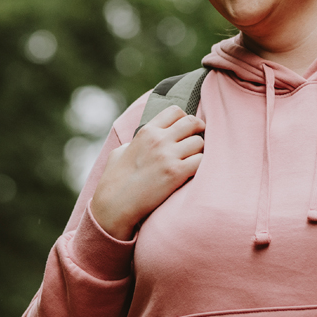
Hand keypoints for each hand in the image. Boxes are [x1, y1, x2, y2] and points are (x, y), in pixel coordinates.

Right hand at [90, 106, 204, 240]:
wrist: (114, 205)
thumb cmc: (114, 181)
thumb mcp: (121, 152)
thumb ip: (136, 142)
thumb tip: (141, 142)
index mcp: (146, 131)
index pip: (175, 111)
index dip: (184, 120)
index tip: (186, 130)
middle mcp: (159, 139)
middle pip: (192, 122)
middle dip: (198, 131)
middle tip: (196, 144)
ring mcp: (168, 155)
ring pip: (199, 142)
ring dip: (199, 152)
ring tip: (192, 162)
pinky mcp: (176, 173)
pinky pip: (201, 160)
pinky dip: (201, 166)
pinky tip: (193, 174)